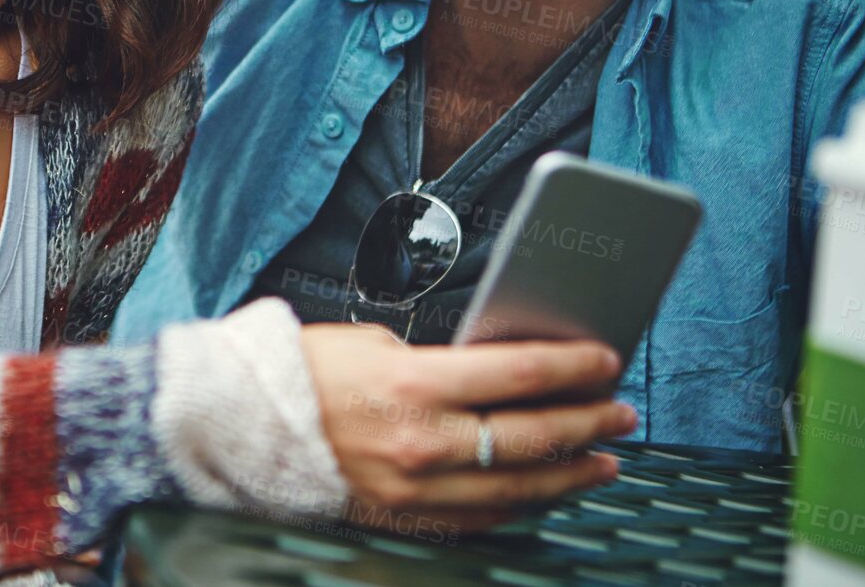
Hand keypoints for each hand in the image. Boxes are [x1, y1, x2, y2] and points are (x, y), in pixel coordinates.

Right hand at [298, 323, 636, 532]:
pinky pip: (484, 518)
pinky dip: (524, 503)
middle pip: (533, 435)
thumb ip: (440, 362)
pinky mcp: (406, 518)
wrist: (244, 425)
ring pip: (519, 488)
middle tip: (620, 411)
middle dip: (588, 421)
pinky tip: (546, 490)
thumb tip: (498, 375)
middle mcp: (422, 442)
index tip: (605, 359)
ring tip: (604, 459)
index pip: (520, 375)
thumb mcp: (376, 344)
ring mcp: (417, 489)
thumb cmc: (304, 372)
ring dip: (570, 472)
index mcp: (413, 384)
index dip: (573, 366)